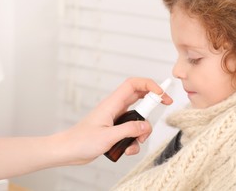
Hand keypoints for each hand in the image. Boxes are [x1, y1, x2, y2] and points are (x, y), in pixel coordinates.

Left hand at [54, 77, 172, 164]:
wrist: (68, 151)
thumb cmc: (81, 141)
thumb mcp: (107, 136)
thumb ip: (129, 130)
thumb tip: (146, 126)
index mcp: (112, 103)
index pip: (133, 84)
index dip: (149, 84)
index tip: (162, 94)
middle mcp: (116, 108)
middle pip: (140, 96)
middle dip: (154, 102)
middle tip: (167, 105)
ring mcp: (117, 118)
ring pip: (139, 117)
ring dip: (142, 130)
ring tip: (136, 142)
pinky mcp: (116, 129)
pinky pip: (132, 130)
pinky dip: (134, 140)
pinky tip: (127, 150)